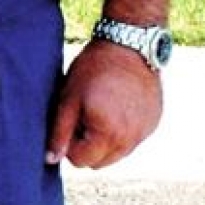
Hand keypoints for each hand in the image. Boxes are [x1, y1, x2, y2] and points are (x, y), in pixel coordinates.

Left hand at [46, 39, 162, 168]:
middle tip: (84, 113)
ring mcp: (144, 133)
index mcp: (107, 134)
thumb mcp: (70, 96)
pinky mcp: (154, 123)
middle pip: (100, 161)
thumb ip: (60, 131)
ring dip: (105, 139)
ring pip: (117, 152)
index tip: (71, 118)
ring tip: (101, 107)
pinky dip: (123, 129)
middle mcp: (130, 140)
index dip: (70, 142)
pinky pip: (133, 139)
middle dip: (87, 144)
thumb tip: (50, 159)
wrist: (130, 43)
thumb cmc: (95, 68)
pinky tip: (118, 104)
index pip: (81, 161)